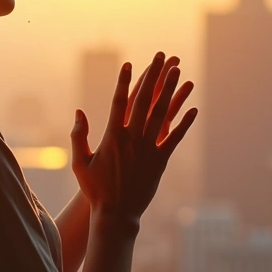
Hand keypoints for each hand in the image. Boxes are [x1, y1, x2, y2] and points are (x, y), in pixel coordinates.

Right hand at [69, 52, 198, 220]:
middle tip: (161, 56)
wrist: (116, 214)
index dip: (124, 82)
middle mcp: (132, 139)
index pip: (119, 102)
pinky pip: (175, 138)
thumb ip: (78, 136)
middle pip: (145, 101)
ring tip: (177, 71)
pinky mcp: (160, 161)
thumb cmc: (96, 189)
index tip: (129, 64)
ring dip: (171, 91)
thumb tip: (78, 111)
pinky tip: (193, 108)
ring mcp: (148, 149)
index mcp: (112, 136)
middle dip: (154, 76)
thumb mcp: (80, 162)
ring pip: (162, 114)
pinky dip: (184, 123)